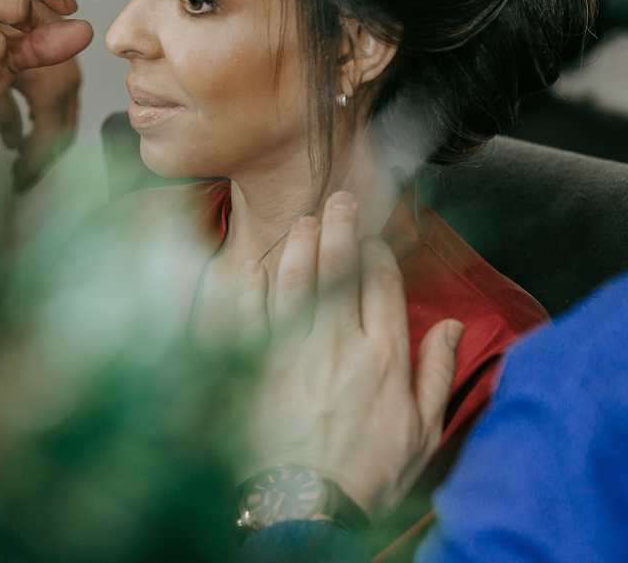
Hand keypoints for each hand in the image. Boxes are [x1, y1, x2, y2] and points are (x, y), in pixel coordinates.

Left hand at [215, 191, 464, 518]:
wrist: (311, 506)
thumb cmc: (370, 473)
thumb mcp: (423, 430)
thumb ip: (438, 372)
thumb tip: (453, 326)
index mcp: (384, 355)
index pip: (382, 284)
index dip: (378, 254)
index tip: (373, 239)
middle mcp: (340, 342)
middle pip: (339, 268)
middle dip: (340, 226)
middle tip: (338, 200)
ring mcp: (293, 349)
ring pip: (296, 280)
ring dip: (299, 243)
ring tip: (303, 220)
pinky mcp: (257, 363)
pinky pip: (252, 314)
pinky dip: (252, 287)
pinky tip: (255, 265)